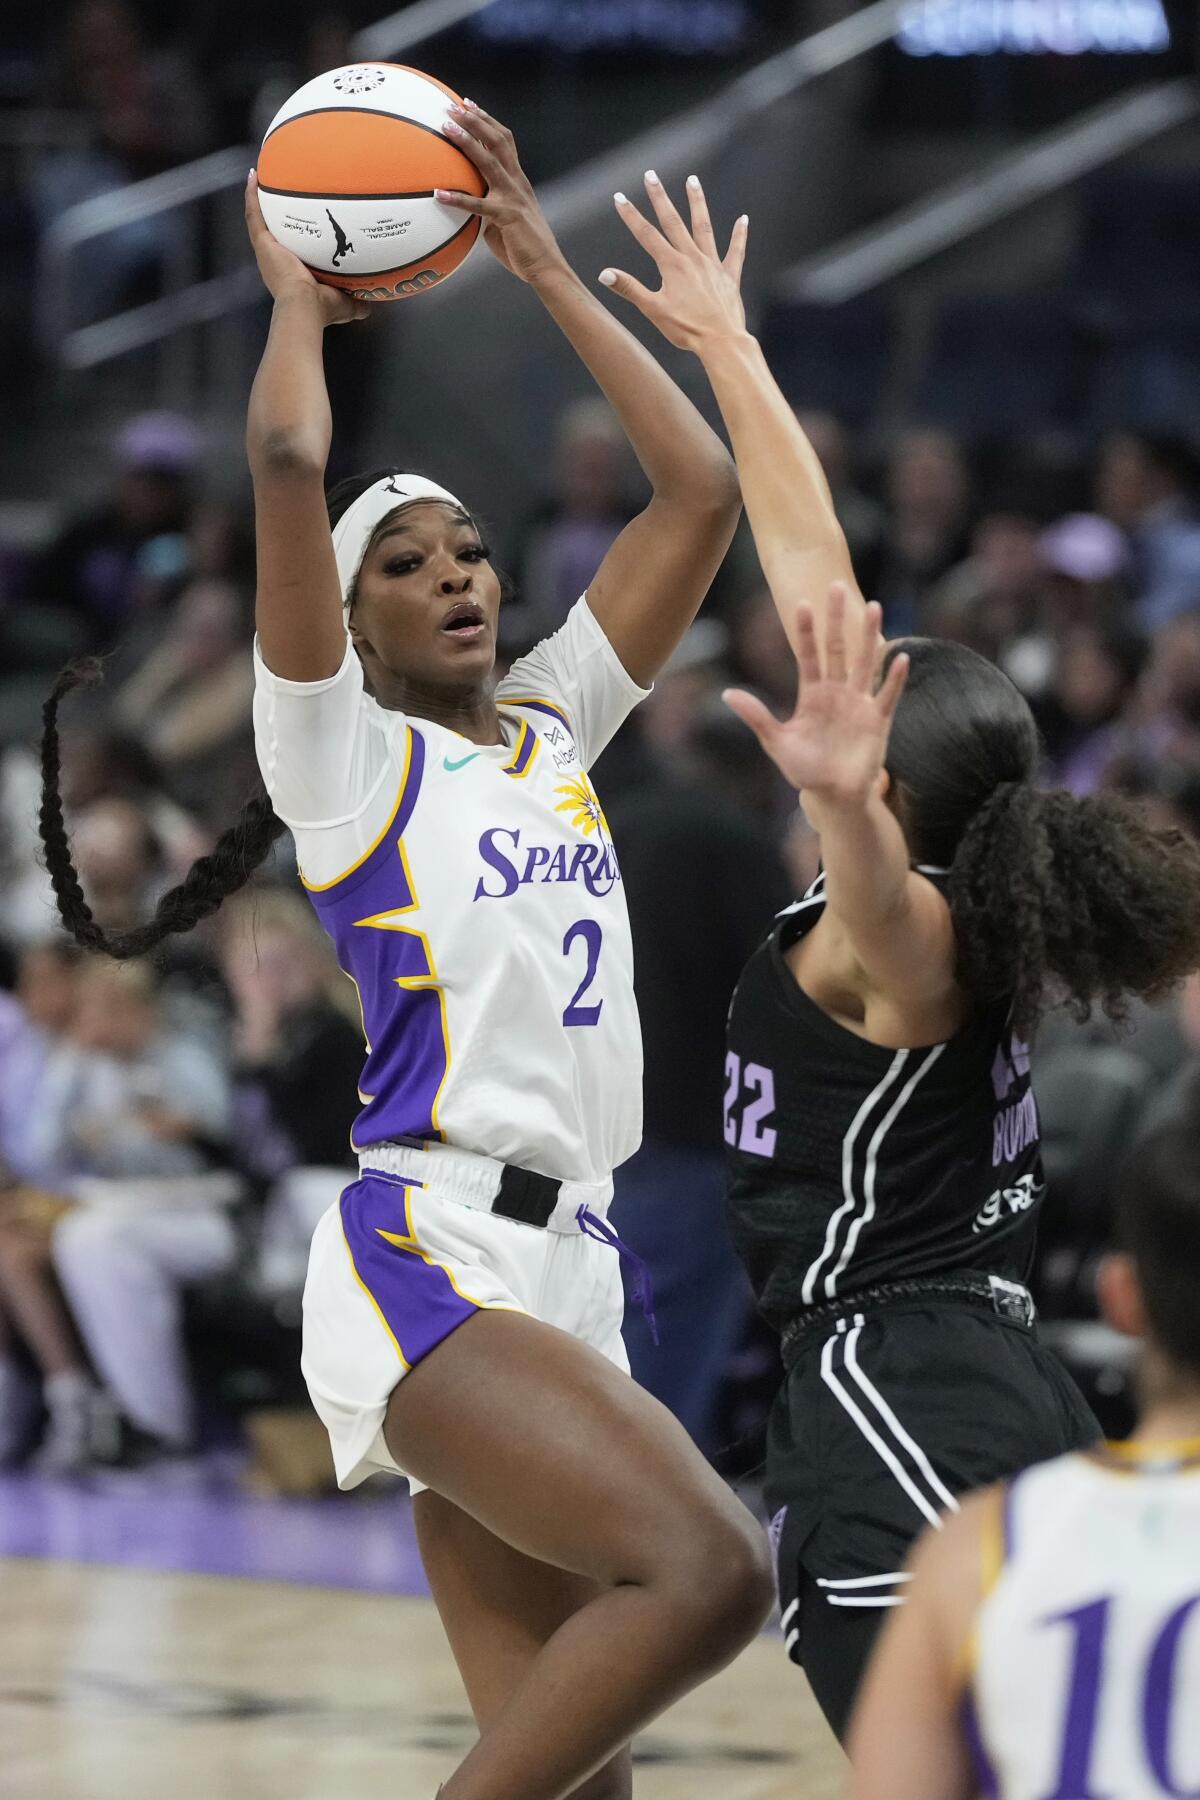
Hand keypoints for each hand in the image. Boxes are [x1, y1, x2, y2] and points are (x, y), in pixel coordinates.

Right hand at [244, 172, 368, 324]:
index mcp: (292, 273)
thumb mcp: (345, 304)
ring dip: (260, 198)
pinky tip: (254, 176)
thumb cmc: (323, 308)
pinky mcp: (262, 243)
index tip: (303, 222)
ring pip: (260, 218)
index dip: (296, 236)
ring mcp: (267, 250)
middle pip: (275, 230)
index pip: (294, 250)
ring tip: (263, 177)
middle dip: (277, 213)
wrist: (305, 306)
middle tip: (281, 194)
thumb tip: (369, 304)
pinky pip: (254, 214)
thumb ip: (358, 301)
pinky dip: (252, 195)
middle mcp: (277, 260)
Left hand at [437, 101, 565, 284]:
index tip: (468, 105)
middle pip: (498, 140)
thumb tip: (464, 205)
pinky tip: (438, 194)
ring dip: (467, 142)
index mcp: (518, 181)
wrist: (545, 268)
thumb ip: (485, 208)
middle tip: (454, 105)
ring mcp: (513, 197)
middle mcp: (517, 182)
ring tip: (447, 128)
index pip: (504, 141)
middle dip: (476, 120)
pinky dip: (457, 199)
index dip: (486, 121)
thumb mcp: (502, 222)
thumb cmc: (523, 249)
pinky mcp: (507, 216)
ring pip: (489, 161)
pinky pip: (477, 205)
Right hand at [599, 173, 747, 352]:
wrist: (721, 341)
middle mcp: (692, 258)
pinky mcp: (729, 276)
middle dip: (660, 197)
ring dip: (697, 202)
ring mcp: (712, 265)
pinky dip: (739, 235)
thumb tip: (604, 274)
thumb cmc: (686, 329)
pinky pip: (735, 251)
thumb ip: (630, 289)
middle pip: (673, 222)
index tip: (619, 197)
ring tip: (692, 180)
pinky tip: (743, 219)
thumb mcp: (653, 310)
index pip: (646, 235)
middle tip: (651, 175)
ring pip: (703, 227)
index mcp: (672, 266)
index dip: (631, 216)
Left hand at [724, 586, 908, 802]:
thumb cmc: (806, 770)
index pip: (808, 655)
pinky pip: (887, 695)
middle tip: (837, 586)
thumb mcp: (777, 742)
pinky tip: (899, 657)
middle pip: (838, 648)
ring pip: (865, 663)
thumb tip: (727, 693)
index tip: (803, 604)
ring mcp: (859, 703)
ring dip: (869, 636)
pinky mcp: (878, 720)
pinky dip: (894, 678)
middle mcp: (837, 692)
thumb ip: (757, 716)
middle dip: (837, 619)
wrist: (834, 796)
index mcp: (812, 694)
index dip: (806, 631)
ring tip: (874, 607)